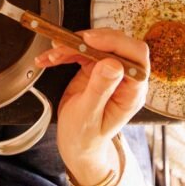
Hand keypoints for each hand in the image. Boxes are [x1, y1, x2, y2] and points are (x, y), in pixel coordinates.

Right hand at [34, 28, 148, 185]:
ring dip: (72, 45)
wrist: (76, 145)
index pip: (136, 56)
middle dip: (89, 40)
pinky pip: (81, 51)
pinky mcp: (95, 68)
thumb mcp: (89, 116)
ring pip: (96, 44)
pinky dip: (64, 53)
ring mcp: (110, 71)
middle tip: (66, 44)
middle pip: (116, 44)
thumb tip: (112, 64)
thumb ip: (100, 90)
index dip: (115, 42)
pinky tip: (48, 59)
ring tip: (52, 55)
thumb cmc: (86, 138)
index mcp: (132, 91)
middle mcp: (125, 78)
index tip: (91, 40)